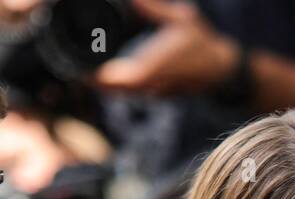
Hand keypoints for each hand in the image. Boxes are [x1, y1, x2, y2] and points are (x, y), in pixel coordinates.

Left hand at [93, 0, 239, 96]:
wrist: (222, 69)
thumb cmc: (204, 42)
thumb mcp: (182, 18)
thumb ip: (154, 8)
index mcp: (157, 66)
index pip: (121, 79)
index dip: (98, 78)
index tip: (80, 70)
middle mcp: (153, 83)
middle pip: (114, 89)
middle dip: (92, 80)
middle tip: (72, 68)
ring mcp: (154, 91)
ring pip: (120, 92)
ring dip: (101, 84)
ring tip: (82, 71)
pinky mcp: (155, 93)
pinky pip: (129, 92)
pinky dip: (114, 85)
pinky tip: (103, 75)